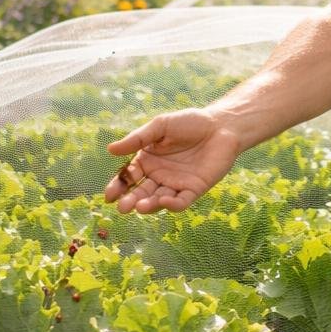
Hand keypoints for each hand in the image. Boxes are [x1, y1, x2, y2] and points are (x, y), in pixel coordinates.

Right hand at [103, 107, 243, 213]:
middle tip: (122, 208)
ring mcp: (176, 184)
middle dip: (131, 201)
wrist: (221, 126)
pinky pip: (181, 201)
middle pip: (141, 192)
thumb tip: (110, 150)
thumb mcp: (160, 127)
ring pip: (158, 200)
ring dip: (149, 205)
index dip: (118, 187)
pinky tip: (165, 201)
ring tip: (140, 207)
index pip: (129, 177)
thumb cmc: (189, 123)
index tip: (109, 195)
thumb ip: (138, 139)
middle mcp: (159, 175)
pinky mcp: (194, 190)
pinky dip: (173, 204)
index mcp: (148, 161)